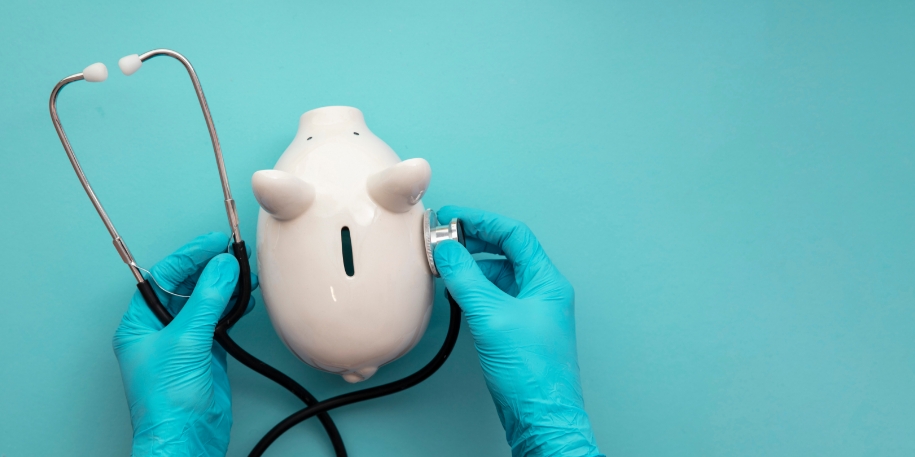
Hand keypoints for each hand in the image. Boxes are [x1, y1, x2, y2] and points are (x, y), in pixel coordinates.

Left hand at [112, 232, 257, 456]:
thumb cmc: (167, 402)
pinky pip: (220, 320)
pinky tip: (246, 299)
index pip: (164, 277)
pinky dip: (234, 307)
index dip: (189, 255)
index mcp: (140, 323)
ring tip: (245, 273)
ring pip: (206, 302)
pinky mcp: (206, 353)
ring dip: (226, 287)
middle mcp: (160, 329)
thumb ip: (206, 301)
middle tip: (233, 253)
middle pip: (186, 286)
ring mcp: (184, 341)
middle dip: (210, 268)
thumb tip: (221, 267)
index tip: (214, 242)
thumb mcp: (186, 342)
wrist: (187, 438)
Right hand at [434, 206, 602, 456]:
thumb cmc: (531, 372)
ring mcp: (530, 310)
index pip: (514, 235)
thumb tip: (446, 250)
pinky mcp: (516, 328)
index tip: (453, 217)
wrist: (539, 416)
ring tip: (444, 264)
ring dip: (471, 266)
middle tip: (443, 239)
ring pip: (497, 274)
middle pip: (505, 251)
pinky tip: (455, 292)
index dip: (482, 220)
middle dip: (473, 242)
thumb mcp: (492, 316)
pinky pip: (493, 296)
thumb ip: (467, 279)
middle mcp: (541, 291)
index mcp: (546, 281)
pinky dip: (472, 289)